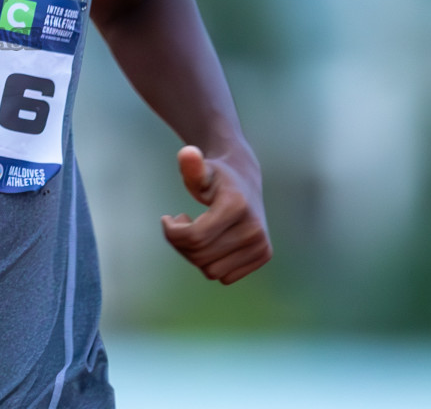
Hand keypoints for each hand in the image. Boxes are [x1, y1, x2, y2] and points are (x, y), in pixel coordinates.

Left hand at [160, 145, 271, 284]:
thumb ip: (191, 165)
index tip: (167, 218)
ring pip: (211, 270)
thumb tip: (187, 153)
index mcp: (236, 206)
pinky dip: (211, 263)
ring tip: (196, 231)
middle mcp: (254, 228)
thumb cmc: (216, 176)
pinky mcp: (264, 255)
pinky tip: (210, 242)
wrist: (244, 179)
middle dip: (181, 242)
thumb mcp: (201, 170)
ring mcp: (262, 244)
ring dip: (195, 254)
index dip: (172, 233)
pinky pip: (225, 276)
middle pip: (200, 255)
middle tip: (181, 222)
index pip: (194, 237)